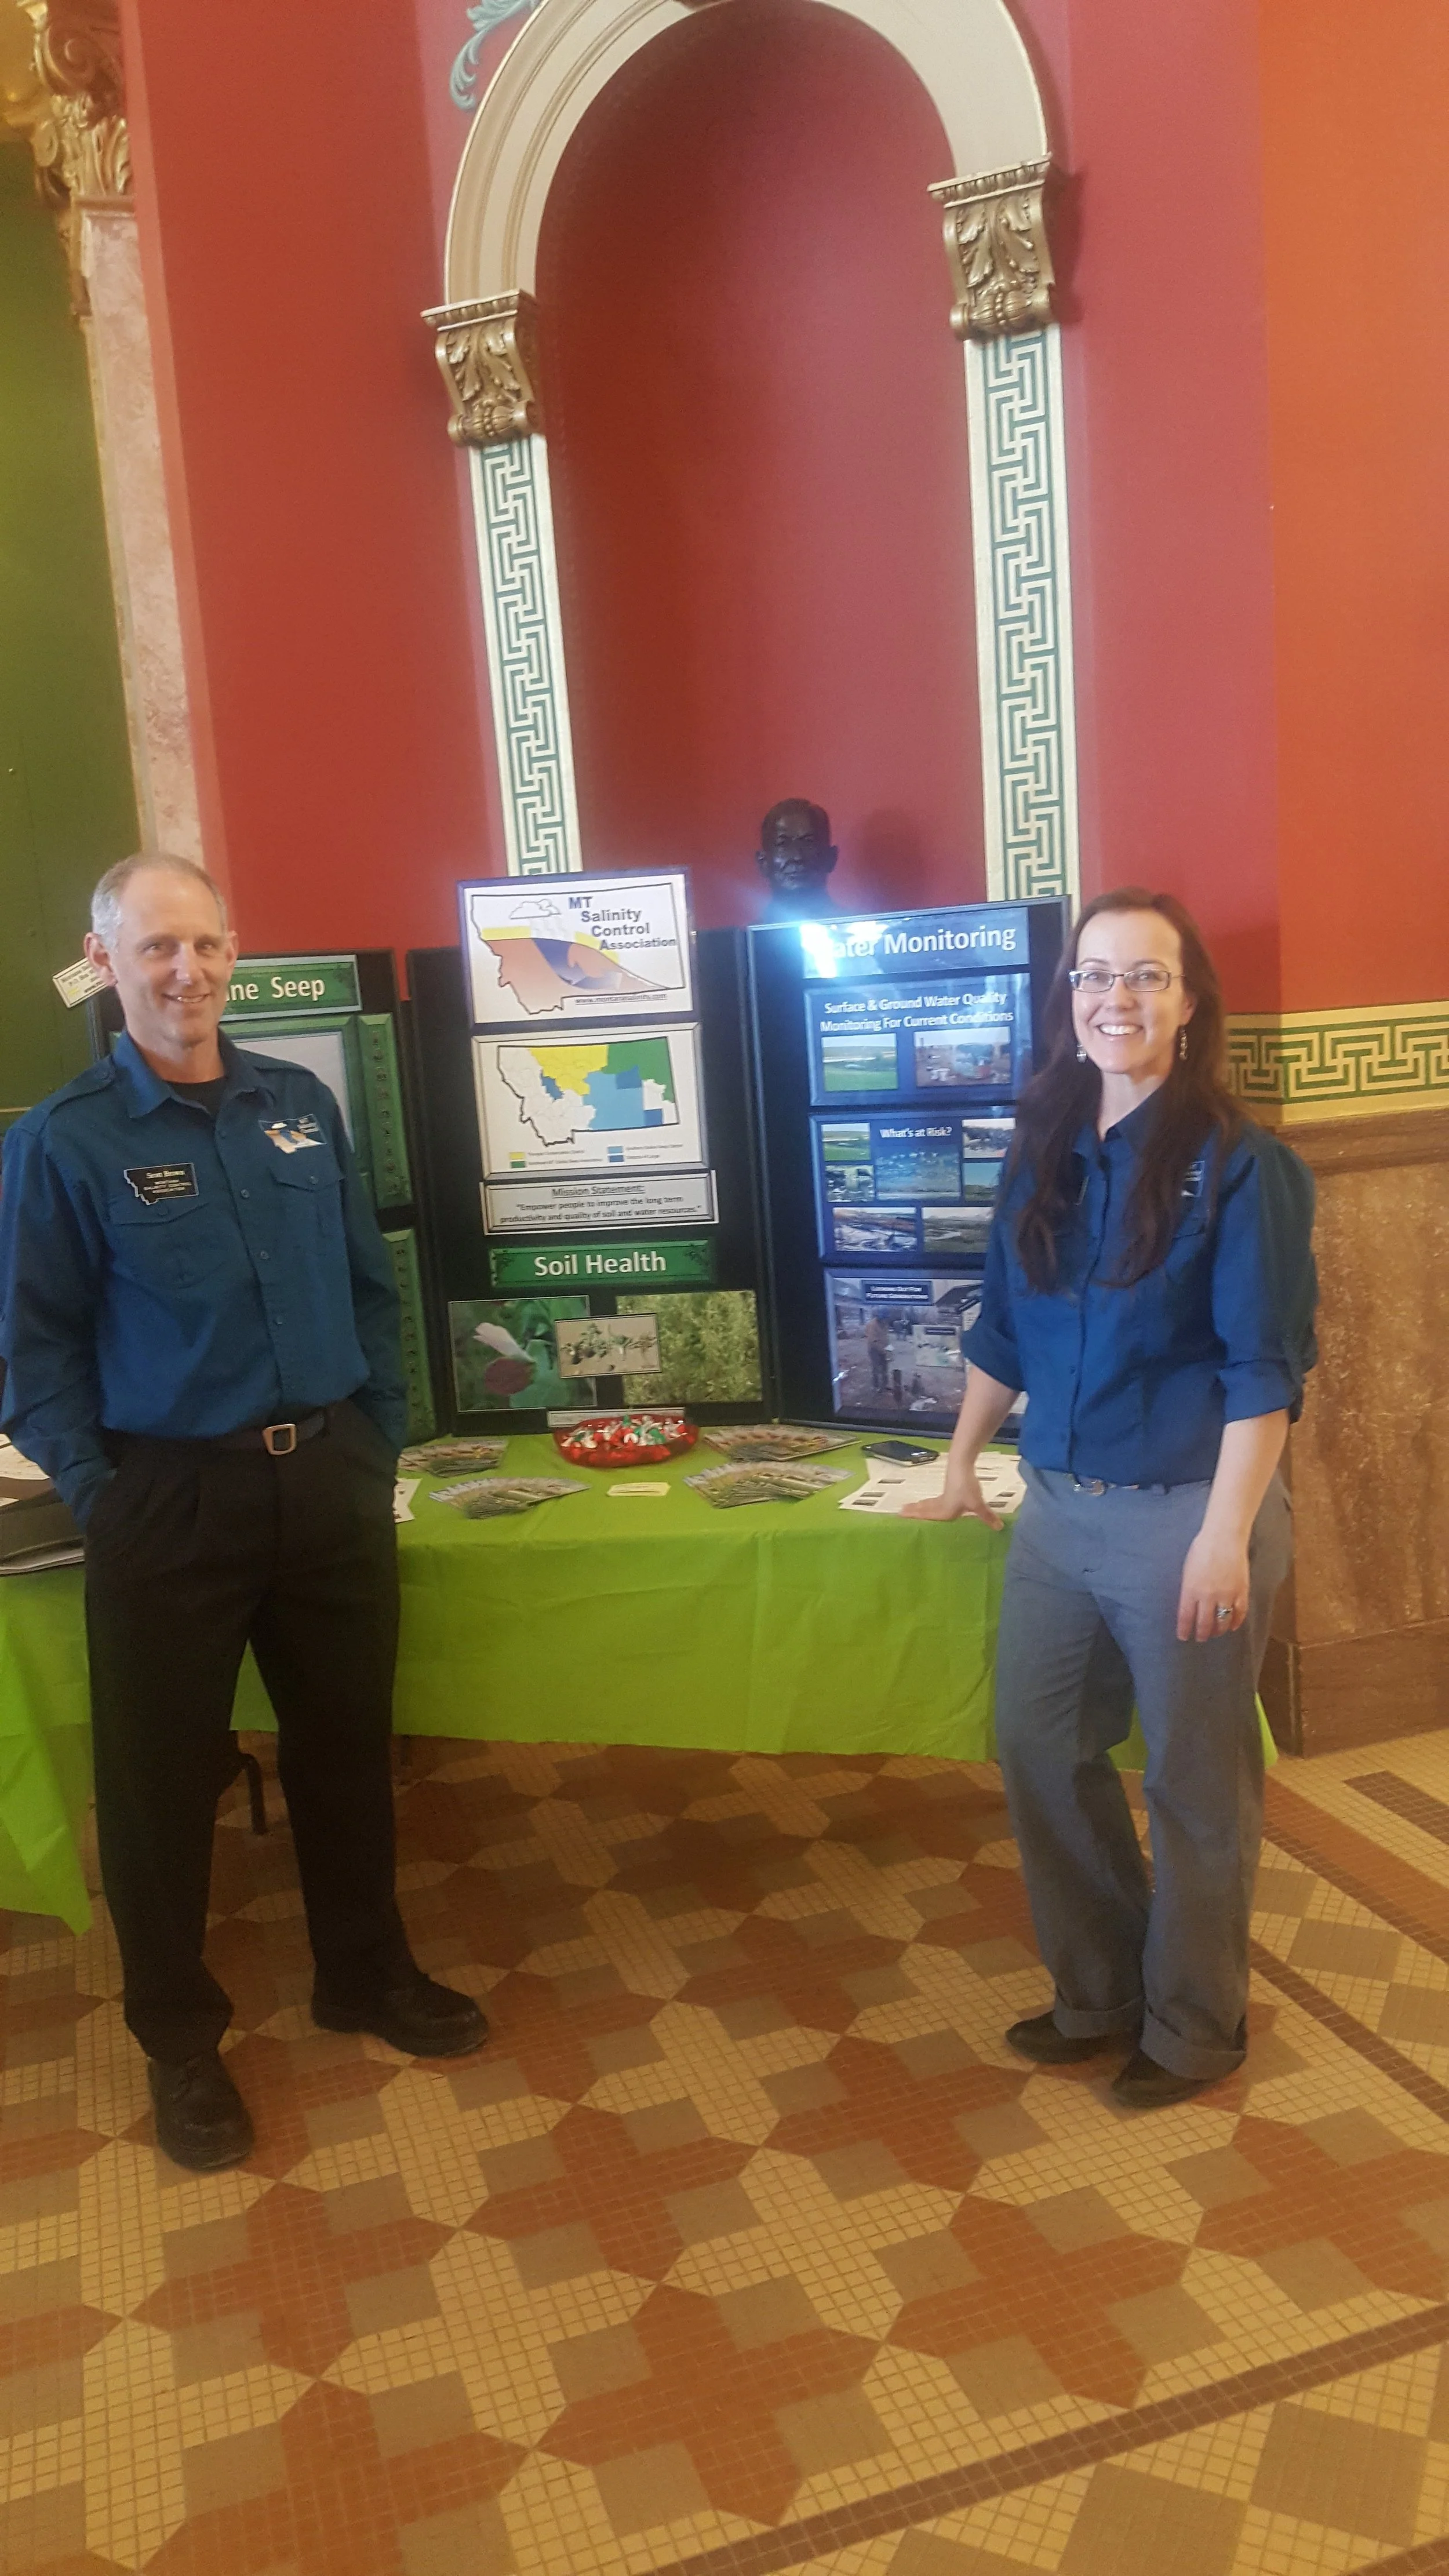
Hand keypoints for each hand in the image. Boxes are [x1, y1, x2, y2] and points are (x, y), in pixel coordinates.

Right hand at [902, 1469, 1002, 1530]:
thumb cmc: (966, 1487)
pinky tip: (933, 1501)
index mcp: (945, 1511)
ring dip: (920, 1506)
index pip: (928, 1517)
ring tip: (911, 1507)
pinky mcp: (948, 1489)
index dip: (917, 1518)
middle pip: (925, 1510)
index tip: (901, 1517)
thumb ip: (987, 1516)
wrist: (962, 1465)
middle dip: (914, 1512)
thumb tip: (999, 1528)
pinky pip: (935, 1499)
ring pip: (929, 1503)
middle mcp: (941, 1505)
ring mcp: (944, 1496)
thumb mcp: (978, 1504)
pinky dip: (929, 1502)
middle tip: (900, 1512)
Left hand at [1177, 1526, 1249, 1642]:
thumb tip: (1189, 1607)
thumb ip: (1189, 1590)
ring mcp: (1226, 1595)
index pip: (1186, 1617)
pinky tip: (1232, 1626)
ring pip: (1222, 1622)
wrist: (1224, 1537)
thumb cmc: (1202, 1549)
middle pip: (1205, 1624)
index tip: (1183, 1637)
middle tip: (1200, 1638)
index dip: (1184, 1630)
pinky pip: (1239, 1613)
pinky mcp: (1241, 1592)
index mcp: (1191, 1590)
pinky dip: (1236, 1622)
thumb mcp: (1188, 1570)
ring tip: (1215, 1633)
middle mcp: (1208, 1596)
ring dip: (1218, 1630)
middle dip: (1201, 1634)